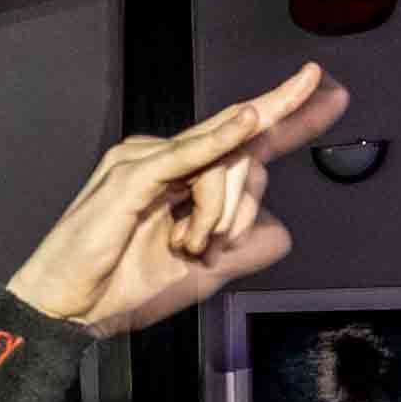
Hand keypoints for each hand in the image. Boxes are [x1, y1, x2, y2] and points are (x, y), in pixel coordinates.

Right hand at [1, 64, 346, 337]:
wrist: (68, 312)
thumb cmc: (122, 288)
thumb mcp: (203, 274)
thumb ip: (245, 249)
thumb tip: (282, 231)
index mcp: (181, 173)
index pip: (246, 136)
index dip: (290, 111)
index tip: (332, 89)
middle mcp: (165, 154)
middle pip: (243, 157)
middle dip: (237, 211)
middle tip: (197, 248)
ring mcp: (146, 158)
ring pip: (223, 165)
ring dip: (216, 217)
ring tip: (181, 247)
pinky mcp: (131, 174)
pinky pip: (187, 154)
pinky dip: (219, 140)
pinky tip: (251, 121)